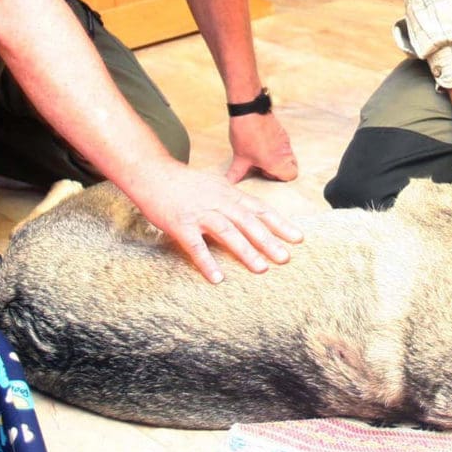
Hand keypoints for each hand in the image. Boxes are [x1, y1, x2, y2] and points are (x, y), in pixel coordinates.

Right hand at [130, 163, 302, 283]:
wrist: (153, 173)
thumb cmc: (184, 182)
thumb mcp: (214, 184)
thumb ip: (232, 196)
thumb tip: (249, 208)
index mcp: (228, 193)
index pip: (260, 209)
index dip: (280, 224)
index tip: (298, 238)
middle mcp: (218, 202)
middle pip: (248, 222)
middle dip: (269, 240)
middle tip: (285, 258)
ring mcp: (200, 213)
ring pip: (227, 232)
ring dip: (246, 251)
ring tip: (261, 269)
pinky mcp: (181, 224)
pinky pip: (196, 246)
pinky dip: (207, 262)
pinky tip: (217, 278)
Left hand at [226, 111, 297, 182]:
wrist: (249, 110)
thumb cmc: (246, 135)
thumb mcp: (239, 157)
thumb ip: (237, 172)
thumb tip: (230, 182)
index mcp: (277, 162)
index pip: (292, 175)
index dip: (279, 177)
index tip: (264, 171)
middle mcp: (284, 152)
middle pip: (291, 166)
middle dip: (278, 168)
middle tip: (262, 164)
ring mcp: (285, 141)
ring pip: (287, 154)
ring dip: (276, 156)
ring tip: (259, 152)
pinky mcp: (282, 131)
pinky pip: (283, 144)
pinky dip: (275, 146)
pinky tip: (260, 141)